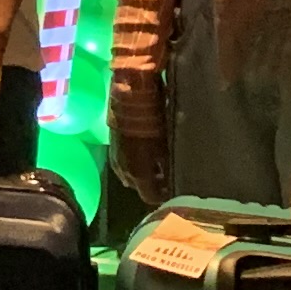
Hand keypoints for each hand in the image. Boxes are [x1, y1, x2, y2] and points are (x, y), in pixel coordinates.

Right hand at [107, 66, 171, 210]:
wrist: (130, 92)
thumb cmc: (155, 118)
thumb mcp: (167, 143)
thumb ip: (168, 165)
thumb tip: (174, 178)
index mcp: (139, 174)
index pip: (151, 197)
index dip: (164, 197)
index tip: (177, 192)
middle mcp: (124, 172)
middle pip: (140, 188)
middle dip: (154, 186)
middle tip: (169, 178)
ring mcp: (116, 159)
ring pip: (132, 176)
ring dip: (144, 174)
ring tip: (159, 165)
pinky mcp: (113, 147)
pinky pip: (126, 164)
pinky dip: (136, 163)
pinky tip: (147, 153)